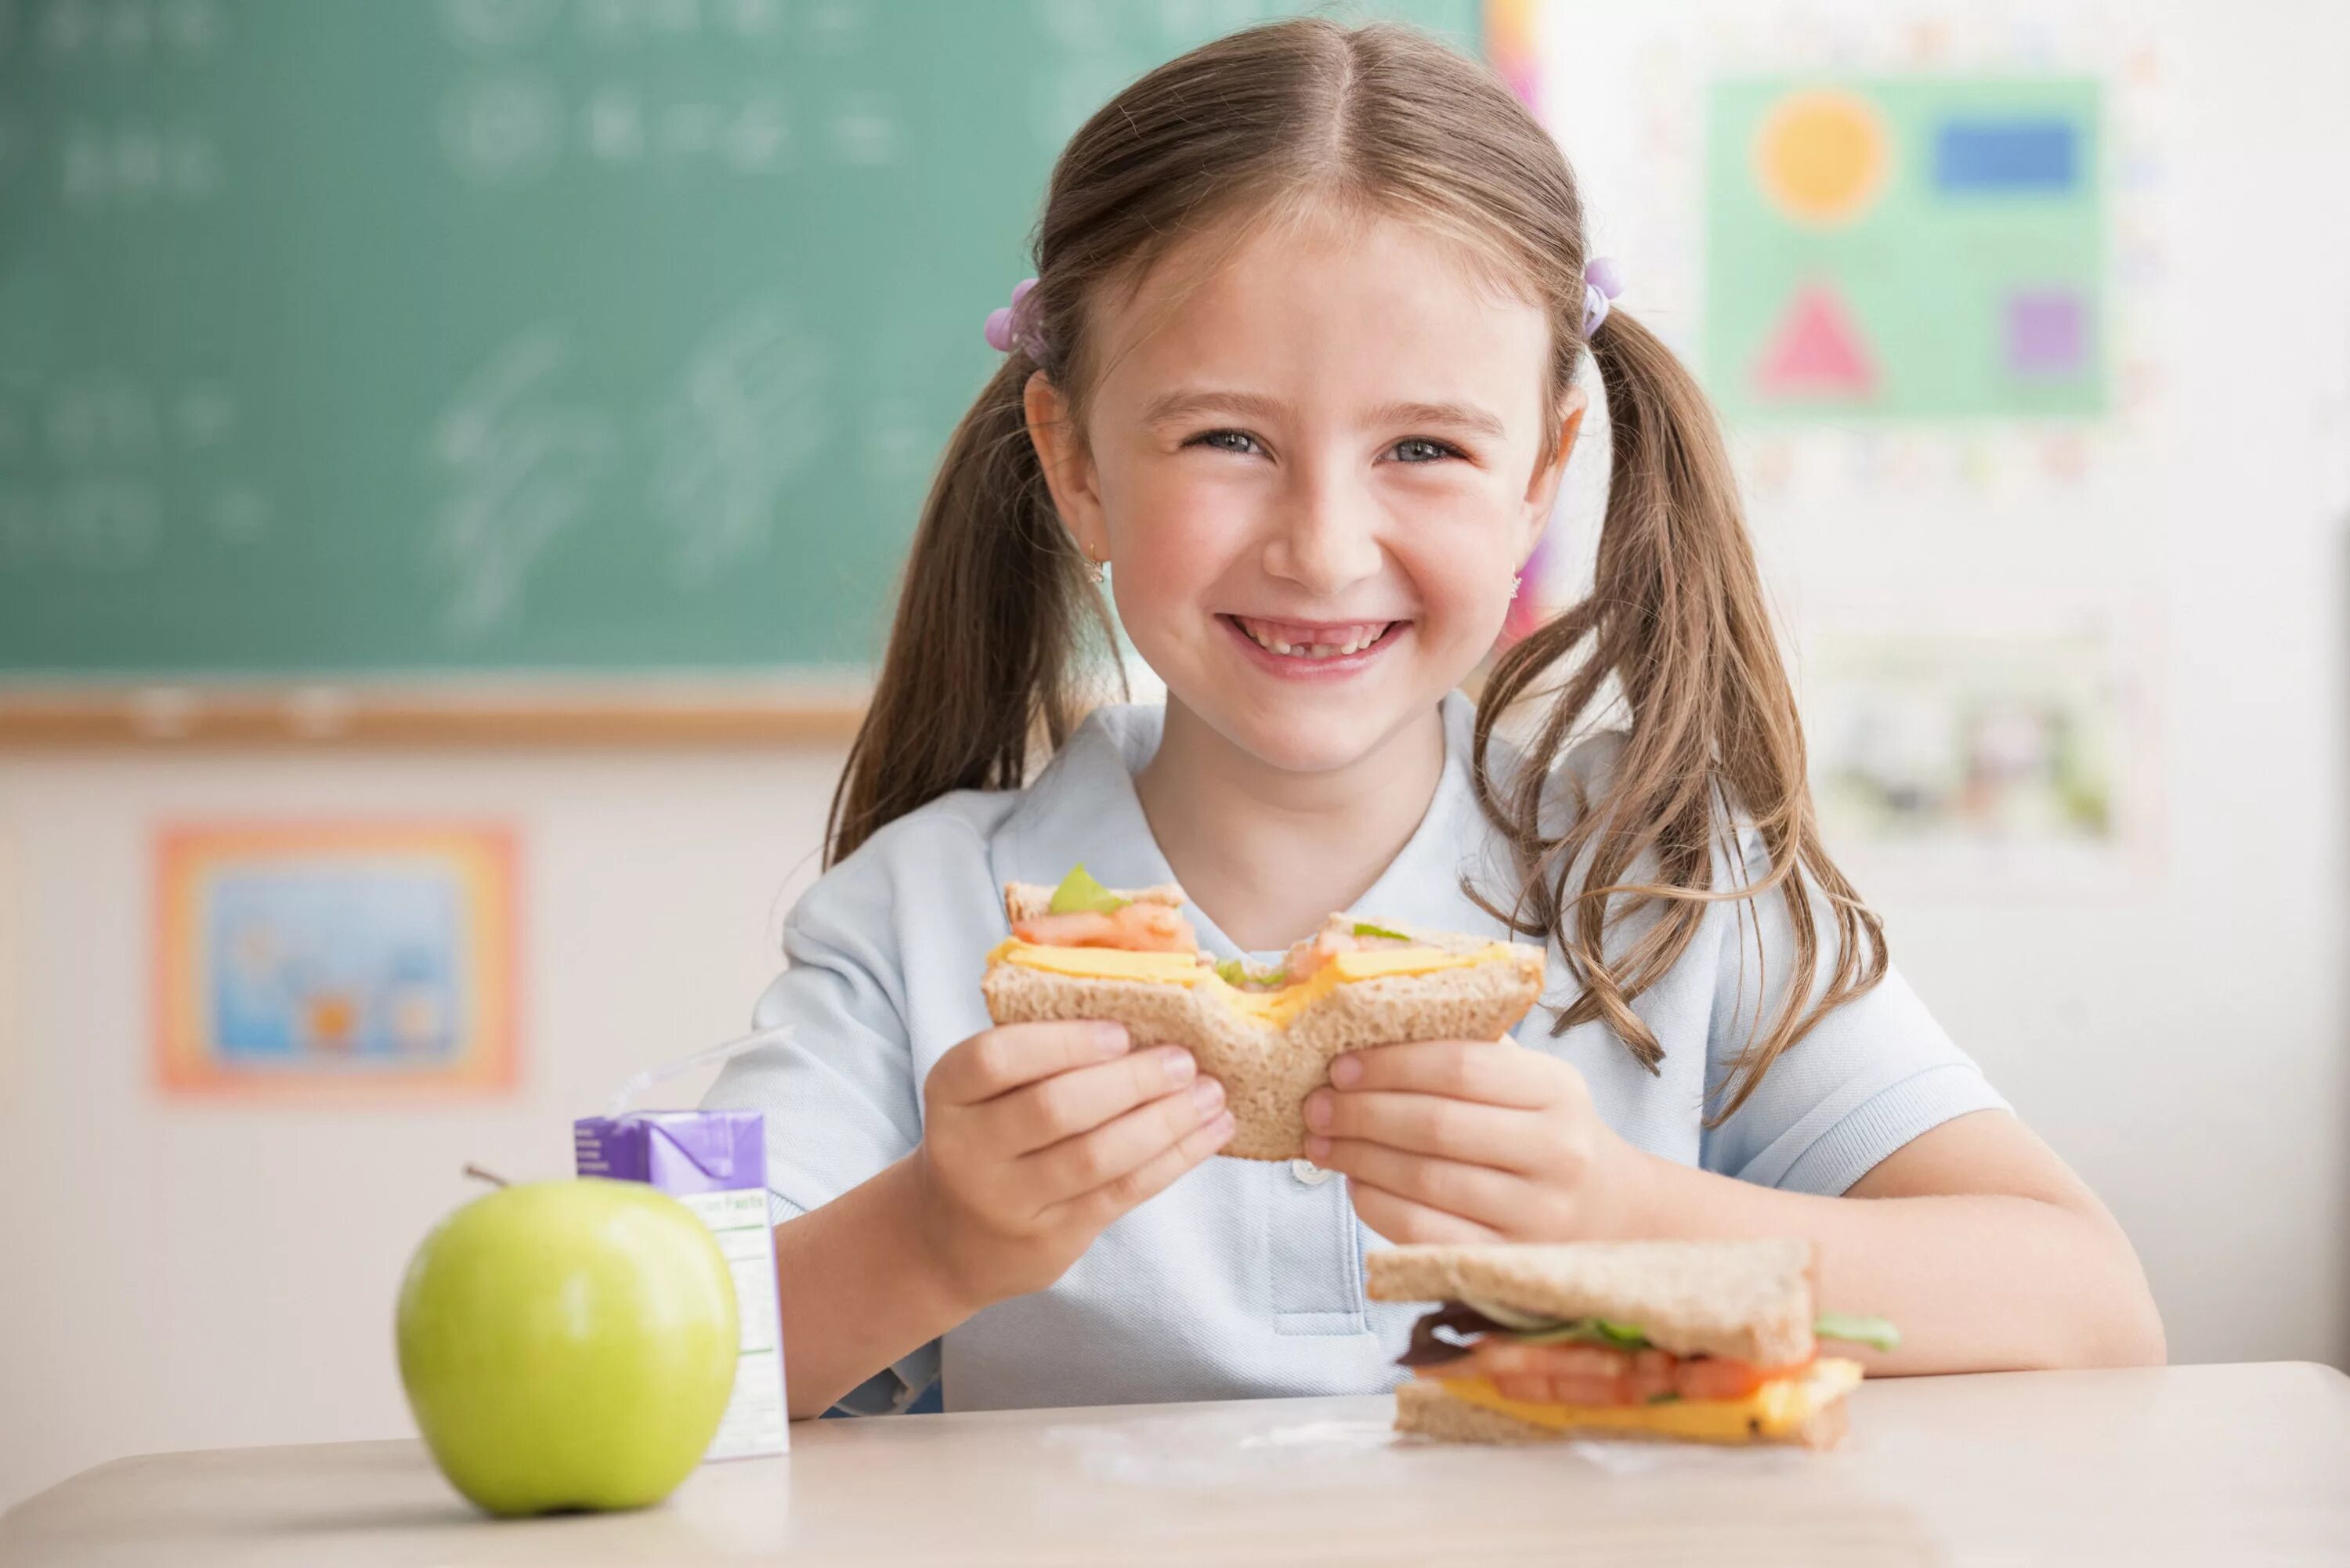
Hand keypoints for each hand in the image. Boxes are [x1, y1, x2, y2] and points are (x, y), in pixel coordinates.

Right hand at [910, 1022, 1233, 1309]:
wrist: (952, 1239)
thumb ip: (1040, 1055)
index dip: (1062, 1042)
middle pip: (1053, 1109)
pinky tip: (1209, 1132)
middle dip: (1131, 1081)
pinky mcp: (1050, 1239)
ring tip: (1210, 1094)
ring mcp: (1007, 1202)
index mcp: (949, 1094)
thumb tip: (1145, 1010)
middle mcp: (966, 1150)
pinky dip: (1174, 1159)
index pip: (995, 1059)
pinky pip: (1121, 1194)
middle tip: (1183, 1061)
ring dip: (1164, 1121)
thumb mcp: (985, 1092)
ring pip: (1095, 1157)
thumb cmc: (989, 1136)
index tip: (1121, 1032)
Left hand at [1302, 1039, 1630, 1243]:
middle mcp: (1555, 1153)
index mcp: (1557, 1091)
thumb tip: (1368, 1015)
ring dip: (1358, 1158)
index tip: (1339, 1065)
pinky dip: (1377, 1205)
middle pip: (1435, 1125)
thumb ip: (1467, 1049)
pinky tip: (1355, 1184)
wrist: (1614, 1216)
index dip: (1390, 1064)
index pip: (1461, 1066)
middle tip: (1314, 1105)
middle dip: (1361, 1112)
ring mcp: (1535, 1215)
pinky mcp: (1507, 1263)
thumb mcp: (1530, 1082)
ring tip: (1321, 1143)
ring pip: (1423, 1180)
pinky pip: (1423, 1233)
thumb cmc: (1548, 1133)